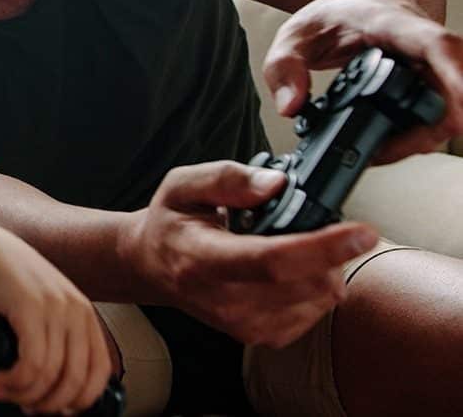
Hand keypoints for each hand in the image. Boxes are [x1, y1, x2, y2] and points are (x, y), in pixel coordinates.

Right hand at [0, 219, 111, 413]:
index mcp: (84, 312)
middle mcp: (76, 310)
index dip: (81, 400)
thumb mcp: (43, 305)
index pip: (101, 371)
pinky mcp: (30, 309)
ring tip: (7, 391)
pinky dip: (16, 383)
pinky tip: (1, 380)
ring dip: (26, 395)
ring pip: (51, 377)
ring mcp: (55, 308)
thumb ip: (56, 334)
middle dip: (51, 404)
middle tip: (28, 407)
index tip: (59, 409)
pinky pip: (32, 365)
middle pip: (77, 380)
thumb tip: (56, 383)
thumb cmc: (6, 282)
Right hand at [123, 161, 379, 346]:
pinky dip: (317, 286)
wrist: (151, 265)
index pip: (272, 261)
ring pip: (317, 300)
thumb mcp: (182, 184)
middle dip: (333, 252)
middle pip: (305, 285)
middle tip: (321, 223)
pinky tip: (296, 268)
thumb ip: (227, 177)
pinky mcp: (259, 336)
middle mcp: (223, 300)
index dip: (323, 247)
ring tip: (300, 243)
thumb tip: (276, 183)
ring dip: (327, 268)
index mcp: (201, 258)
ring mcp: (242, 324)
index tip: (362, 230)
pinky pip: (313, 313)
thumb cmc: (171, 222)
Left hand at [263, 0, 462, 161]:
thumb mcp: (295, 33)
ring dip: (416, 140)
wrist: (364, 0)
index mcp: (394, 25)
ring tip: (370, 151)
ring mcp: (433, 68)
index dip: (456, 73)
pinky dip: (412, 136)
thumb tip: (291, 107)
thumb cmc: (333, 16)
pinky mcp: (432, 86)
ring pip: (445, 112)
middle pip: (449, 92)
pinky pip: (435, 116)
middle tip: (375, 151)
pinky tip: (382, 144)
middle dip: (422, 131)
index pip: (435, 45)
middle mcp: (423, 47)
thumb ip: (283, 66)